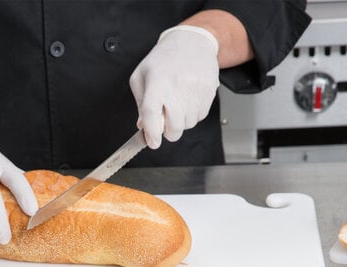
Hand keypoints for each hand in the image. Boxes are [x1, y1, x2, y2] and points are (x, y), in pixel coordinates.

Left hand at [129, 25, 219, 149]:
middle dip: (169, 133)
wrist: (192, 41)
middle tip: (165, 127)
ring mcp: (195, 88)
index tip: (153, 142)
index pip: (152, 113)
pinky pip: (200, 116)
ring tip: (177, 108)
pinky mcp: (209, 90)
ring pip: (188, 124)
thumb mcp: (141, 76)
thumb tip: (143, 126)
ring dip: (181, 123)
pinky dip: (192, 116)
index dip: (152, 133)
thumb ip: (140, 103)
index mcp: (157, 81)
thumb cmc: (163, 60)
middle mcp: (177, 85)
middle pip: (174, 126)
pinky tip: (187, 103)